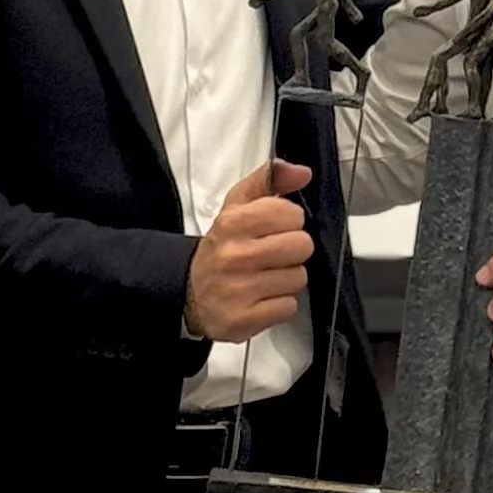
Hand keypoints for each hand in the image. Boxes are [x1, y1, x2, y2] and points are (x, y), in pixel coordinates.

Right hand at [184, 159, 312, 343]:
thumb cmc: (223, 246)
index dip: (289, 221)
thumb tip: (302, 172)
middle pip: (301, 246)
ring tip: (265, 276)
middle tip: (272, 254)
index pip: (292, 214)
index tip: (273, 229)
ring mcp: (240, 290)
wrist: (190, 292)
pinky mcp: (244, 319)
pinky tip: (262, 298)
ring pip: (298, 278)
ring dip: (286, 278)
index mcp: (233, 222)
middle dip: (291, 250)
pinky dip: (279, 304)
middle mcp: (235, 255)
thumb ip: (269, 180)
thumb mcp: (237, 206)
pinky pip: (288, 307)